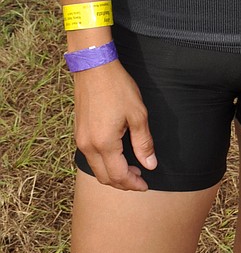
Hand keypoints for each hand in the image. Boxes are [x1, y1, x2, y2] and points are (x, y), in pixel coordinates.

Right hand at [73, 60, 156, 190]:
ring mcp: (80, 139)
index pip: (119, 175)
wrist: (94, 67)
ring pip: (96, 169)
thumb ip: (143, 143)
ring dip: (113, 174)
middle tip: (140, 179)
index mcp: (104, 144)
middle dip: (123, 183)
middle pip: (105, 177)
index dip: (133, 184)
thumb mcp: (138, 114)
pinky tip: (117, 156)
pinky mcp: (78, 132)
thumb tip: (150, 165)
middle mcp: (88, 146)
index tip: (145, 185)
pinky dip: (104, 163)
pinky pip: (90, 157)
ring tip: (131, 168)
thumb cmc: (117, 88)